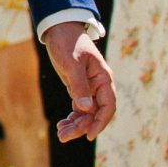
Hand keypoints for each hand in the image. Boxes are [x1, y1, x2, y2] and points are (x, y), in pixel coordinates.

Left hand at [42, 23, 115, 140]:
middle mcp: (98, 86)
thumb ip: (79, 85)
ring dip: (75, 125)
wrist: (59, 29)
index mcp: (103, 78)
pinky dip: (71, 118)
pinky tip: (61, 125)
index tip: (88, 135)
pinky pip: (78, 108)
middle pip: (95, 113)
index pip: (107, 106)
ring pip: (86, 113)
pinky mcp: (77, 88)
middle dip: (82, 126)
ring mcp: (89, 88)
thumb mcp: (72, 63)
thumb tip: (85, 108)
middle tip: (64, 137)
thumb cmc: (68, 43)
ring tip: (61, 135)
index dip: (100, 122)